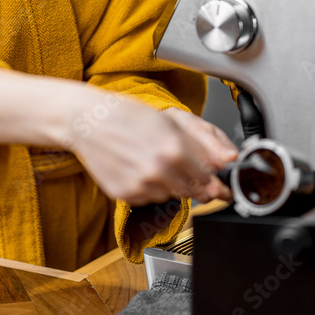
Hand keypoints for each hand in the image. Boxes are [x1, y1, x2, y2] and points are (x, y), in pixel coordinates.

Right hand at [66, 89, 235, 206]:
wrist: (89, 121)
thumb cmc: (127, 115)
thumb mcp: (170, 122)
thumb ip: (201, 146)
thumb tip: (224, 164)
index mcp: (175, 149)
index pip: (207, 179)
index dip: (212, 180)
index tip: (215, 183)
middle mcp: (159, 170)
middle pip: (191, 191)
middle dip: (190, 181)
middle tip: (174, 165)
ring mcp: (141, 185)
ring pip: (170, 196)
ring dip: (168, 184)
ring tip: (151, 161)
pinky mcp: (125, 194)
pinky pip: (148, 199)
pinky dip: (147, 188)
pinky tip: (137, 168)